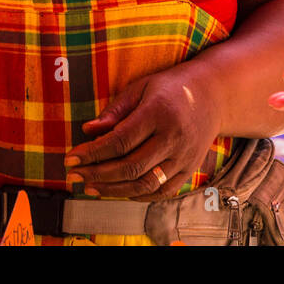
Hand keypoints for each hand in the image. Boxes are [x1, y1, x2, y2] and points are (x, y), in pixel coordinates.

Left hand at [64, 64, 223, 200]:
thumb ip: (115, 110)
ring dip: (114, 190)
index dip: (92, 153)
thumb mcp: (140, 88)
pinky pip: (162, 192)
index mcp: (158, 113)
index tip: (70, 157)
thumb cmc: (169, 88)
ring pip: (145, 184)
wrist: (212, 95)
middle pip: (131, 166)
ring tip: (90, 188)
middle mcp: (173, 137)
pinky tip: (119, 190)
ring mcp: (184, 157)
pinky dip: (138, 196)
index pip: (120, 141)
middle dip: (97, 174)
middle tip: (74, 175)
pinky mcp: (190, 169)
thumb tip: (87, 130)